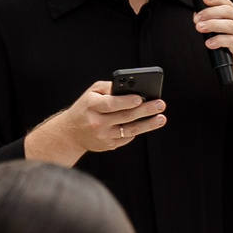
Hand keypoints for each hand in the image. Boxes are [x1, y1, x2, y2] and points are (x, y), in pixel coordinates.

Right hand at [25, 81, 164, 164]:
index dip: (126, 101)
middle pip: (125, 116)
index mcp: (91, 106)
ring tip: (161, 118)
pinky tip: (148, 124)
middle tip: (160, 104)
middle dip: (145, 110)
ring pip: (130, 130)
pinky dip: (138, 130)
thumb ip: (109, 88)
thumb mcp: (91, 93)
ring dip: (149, 124)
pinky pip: (127, 137)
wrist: (70, 133)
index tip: (140, 98)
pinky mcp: (109, 145)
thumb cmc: (85, 107)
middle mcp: (97, 122)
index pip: (111, 104)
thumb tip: (131, 87)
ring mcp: (103, 135)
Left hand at [196, 0, 232, 85]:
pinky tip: (209, 43)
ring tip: (199, 28)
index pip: (229, 5)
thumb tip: (198, 17)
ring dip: (212, 25)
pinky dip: (218, 40)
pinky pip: (231, 42)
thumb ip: (216, 25)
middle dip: (210, 12)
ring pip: (230, 25)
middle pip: (229, 12)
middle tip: (197, 19)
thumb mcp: (227, 36)